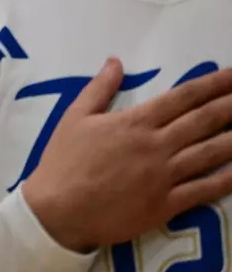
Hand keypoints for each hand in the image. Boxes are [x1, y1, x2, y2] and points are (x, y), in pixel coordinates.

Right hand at [23, 58, 231, 252]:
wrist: (58, 210)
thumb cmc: (63, 162)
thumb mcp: (74, 118)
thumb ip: (99, 89)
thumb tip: (116, 61)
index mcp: (134, 123)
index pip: (182, 98)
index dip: (211, 84)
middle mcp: (156, 145)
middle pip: (204, 121)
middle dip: (231, 105)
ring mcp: (164, 176)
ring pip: (211, 153)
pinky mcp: (167, 204)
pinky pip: (204, 189)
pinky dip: (227, 179)